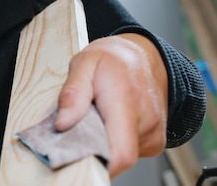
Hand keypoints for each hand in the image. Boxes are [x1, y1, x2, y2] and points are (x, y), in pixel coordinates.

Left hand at [54, 33, 168, 177]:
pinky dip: (113, 141)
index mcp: (126, 101)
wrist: (141, 55)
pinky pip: (128, 151)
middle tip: (79, 122)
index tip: (75, 152)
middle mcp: (147, 121)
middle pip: (114, 155)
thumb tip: (62, 124)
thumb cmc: (111, 59)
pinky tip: (108, 121)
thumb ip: (73, 94)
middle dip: (91, 146)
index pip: (120, 153)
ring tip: (96, 116)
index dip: (97, 161)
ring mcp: (154, 134)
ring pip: (119, 154)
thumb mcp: (83, 63)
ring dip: (101, 141)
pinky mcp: (154, 142)